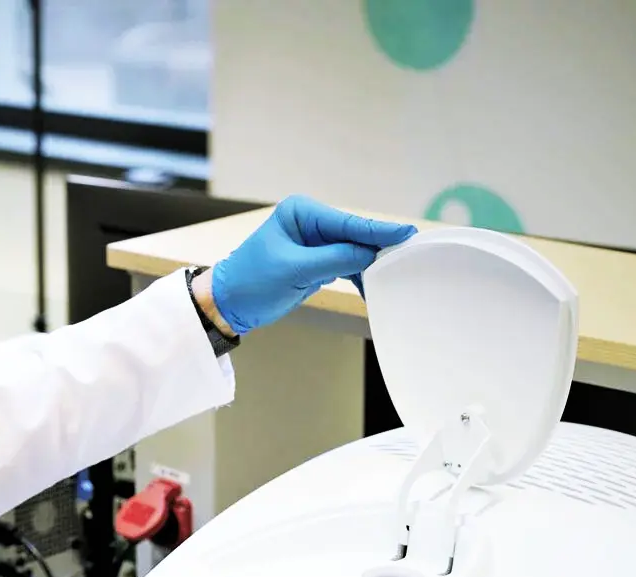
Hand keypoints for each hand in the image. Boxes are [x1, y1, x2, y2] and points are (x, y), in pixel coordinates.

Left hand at [210, 195, 416, 333]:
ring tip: (391, 279)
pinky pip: (346, 266)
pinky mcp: (317, 262)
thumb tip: (371, 254)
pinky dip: (358, 278)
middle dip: (377, 249)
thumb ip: (336, 259)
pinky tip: (372, 288)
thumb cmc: (251, 281)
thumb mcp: (295, 270)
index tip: (406, 233)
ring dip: (369, 267)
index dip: (377, 231)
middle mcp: (310, 223)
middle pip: (354, 235)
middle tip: (407, 258)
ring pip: (353, 252)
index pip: (347, 222)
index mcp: (301, 213)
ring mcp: (315, 243)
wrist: (228, 305)